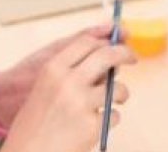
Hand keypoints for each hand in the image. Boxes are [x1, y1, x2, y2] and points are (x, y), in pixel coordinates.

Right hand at [0, 29, 135, 151]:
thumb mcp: (45, 87)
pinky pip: (114, 115)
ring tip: (114, 100)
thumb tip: (108, 57)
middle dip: (124, 53)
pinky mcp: (93, 126)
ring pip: (117, 88)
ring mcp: (82, 104)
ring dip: (121, 93)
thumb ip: (71, 71)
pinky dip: (109, 119)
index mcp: (53, 69)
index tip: (116, 43)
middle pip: (107, 56)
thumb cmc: (36, 122)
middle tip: (132, 57)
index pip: (86, 42)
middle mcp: (68, 82)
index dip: (105, 41)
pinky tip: (95, 125)